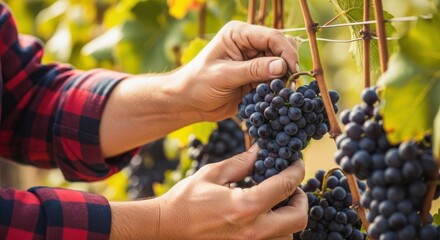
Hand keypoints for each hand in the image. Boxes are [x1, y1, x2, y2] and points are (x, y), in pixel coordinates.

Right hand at [156, 144, 306, 238]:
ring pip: (289, 235)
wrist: (166, 228)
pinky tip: (264, 217)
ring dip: (288, 217)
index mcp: (245, 206)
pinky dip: (276, 230)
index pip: (285, 185)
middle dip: (300, 198)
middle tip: (292, 186)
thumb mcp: (213, 174)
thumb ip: (241, 163)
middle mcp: (254, 230)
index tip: (296, 163)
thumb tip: (261, 150)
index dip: (296, 170)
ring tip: (277, 202)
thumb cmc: (186, 199)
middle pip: (299, 217)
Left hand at [173, 20, 298, 120]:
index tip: (292, 70)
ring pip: (281, 65)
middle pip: (280, 49)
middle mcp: (249, 44)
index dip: (285, 52)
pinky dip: (277, 89)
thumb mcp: (224, 76)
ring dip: (283, 79)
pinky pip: (274, 81)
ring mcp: (253, 61)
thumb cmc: (198, 84)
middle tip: (288, 85)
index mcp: (239, 34)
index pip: (272, 36)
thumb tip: (281, 66)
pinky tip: (273, 98)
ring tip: (279, 93)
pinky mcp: (255, 77)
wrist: (188, 103)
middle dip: (287, 66)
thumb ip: (253, 70)